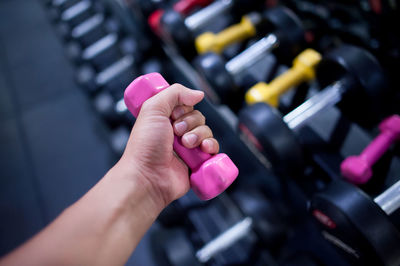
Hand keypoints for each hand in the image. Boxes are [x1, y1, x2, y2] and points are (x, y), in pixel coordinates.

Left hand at [118, 83, 219, 207]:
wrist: (148, 177)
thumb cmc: (145, 146)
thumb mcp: (153, 109)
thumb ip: (174, 93)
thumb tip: (198, 94)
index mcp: (164, 120)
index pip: (185, 105)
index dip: (183, 108)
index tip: (173, 116)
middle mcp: (175, 133)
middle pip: (198, 117)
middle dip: (190, 123)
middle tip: (176, 133)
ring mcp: (187, 148)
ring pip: (206, 132)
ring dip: (199, 135)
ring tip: (185, 145)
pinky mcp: (197, 162)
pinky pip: (212, 149)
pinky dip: (211, 146)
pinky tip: (203, 149)